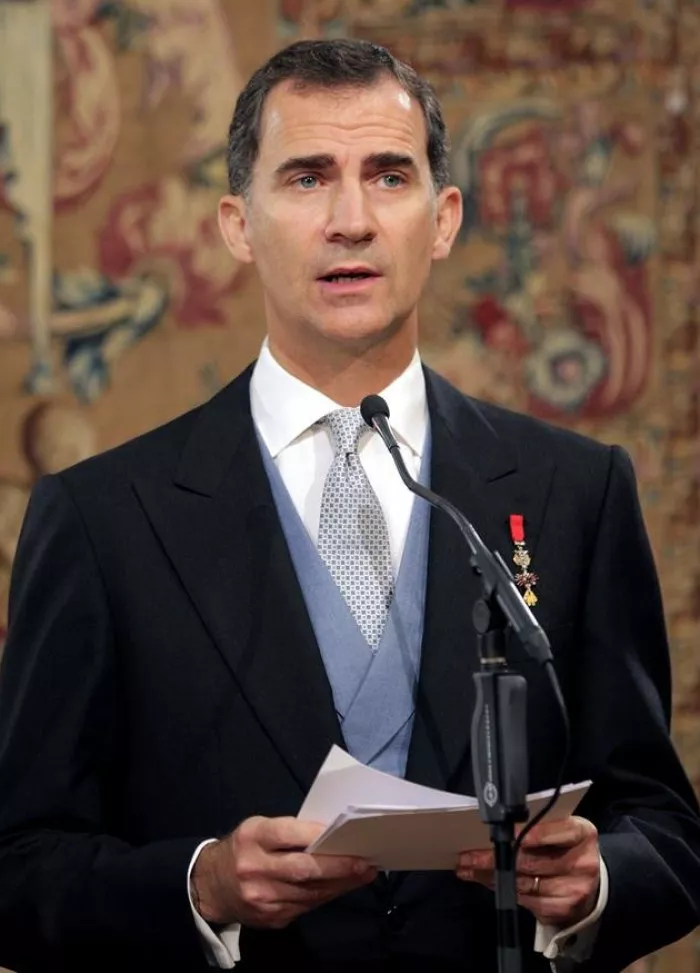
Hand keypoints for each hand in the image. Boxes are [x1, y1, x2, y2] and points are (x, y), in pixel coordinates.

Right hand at [191, 816, 376, 927]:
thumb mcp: (258, 828)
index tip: (344, 833)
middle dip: (339, 866)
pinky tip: (340, 887)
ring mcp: (262, 897)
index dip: (317, 834)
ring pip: (309, 892)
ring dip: (340, 884)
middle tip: (365, 862)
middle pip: (303, 868)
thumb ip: (288, 832)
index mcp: (252, 837)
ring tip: (363, 874)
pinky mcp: (270, 918)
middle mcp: (255, 868)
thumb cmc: (243, 848)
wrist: (210, 885)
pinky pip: (305, 906)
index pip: (288, 834)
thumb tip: (329, 835)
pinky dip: (325, 896)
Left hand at [456, 816, 599, 926]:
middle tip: (467, 856)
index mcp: (582, 834)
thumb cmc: (567, 848)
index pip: (559, 831)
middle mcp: (581, 863)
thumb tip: (498, 826)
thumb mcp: (562, 829)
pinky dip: (503, 890)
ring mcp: (573, 890)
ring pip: (524, 883)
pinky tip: (487, 882)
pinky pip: (526, 901)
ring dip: (490, 876)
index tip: (504, 835)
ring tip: (468, 869)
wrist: (592, 882)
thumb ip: (540, 826)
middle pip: (531, 861)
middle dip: (493, 858)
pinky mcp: (562, 911)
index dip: (533, 834)